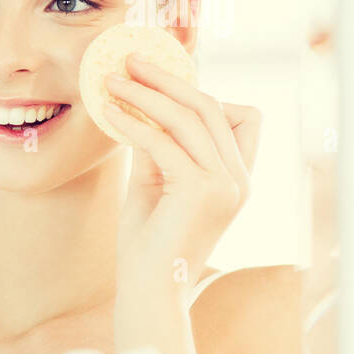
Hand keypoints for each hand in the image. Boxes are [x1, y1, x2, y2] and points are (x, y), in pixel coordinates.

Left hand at [104, 53, 259, 293]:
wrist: (148, 290)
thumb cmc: (147, 244)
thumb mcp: (155, 184)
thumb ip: (157, 147)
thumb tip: (138, 105)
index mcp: (237, 177)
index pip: (242, 117)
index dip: (202, 91)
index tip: (160, 79)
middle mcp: (240, 179)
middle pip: (211, 107)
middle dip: (168, 79)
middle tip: (129, 62)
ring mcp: (226, 185)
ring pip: (190, 117)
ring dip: (146, 93)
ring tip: (111, 81)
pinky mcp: (202, 192)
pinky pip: (165, 141)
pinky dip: (136, 122)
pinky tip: (111, 113)